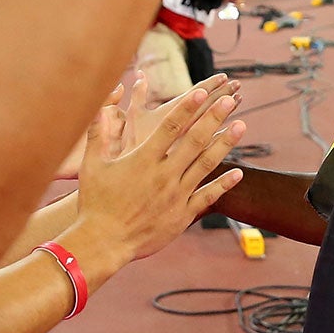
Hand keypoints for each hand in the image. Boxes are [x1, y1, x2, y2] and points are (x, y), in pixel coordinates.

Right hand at [72, 81, 245, 277]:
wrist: (104, 241)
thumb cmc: (95, 202)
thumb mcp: (92, 165)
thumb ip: (98, 134)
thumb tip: (98, 107)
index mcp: (143, 160)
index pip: (170, 127)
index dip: (188, 107)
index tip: (203, 91)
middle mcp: (163, 175)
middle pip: (194, 140)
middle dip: (214, 118)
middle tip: (230, 100)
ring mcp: (176, 195)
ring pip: (206, 164)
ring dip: (225, 144)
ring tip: (241, 126)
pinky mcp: (182, 215)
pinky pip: (207, 196)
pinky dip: (224, 184)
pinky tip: (238, 172)